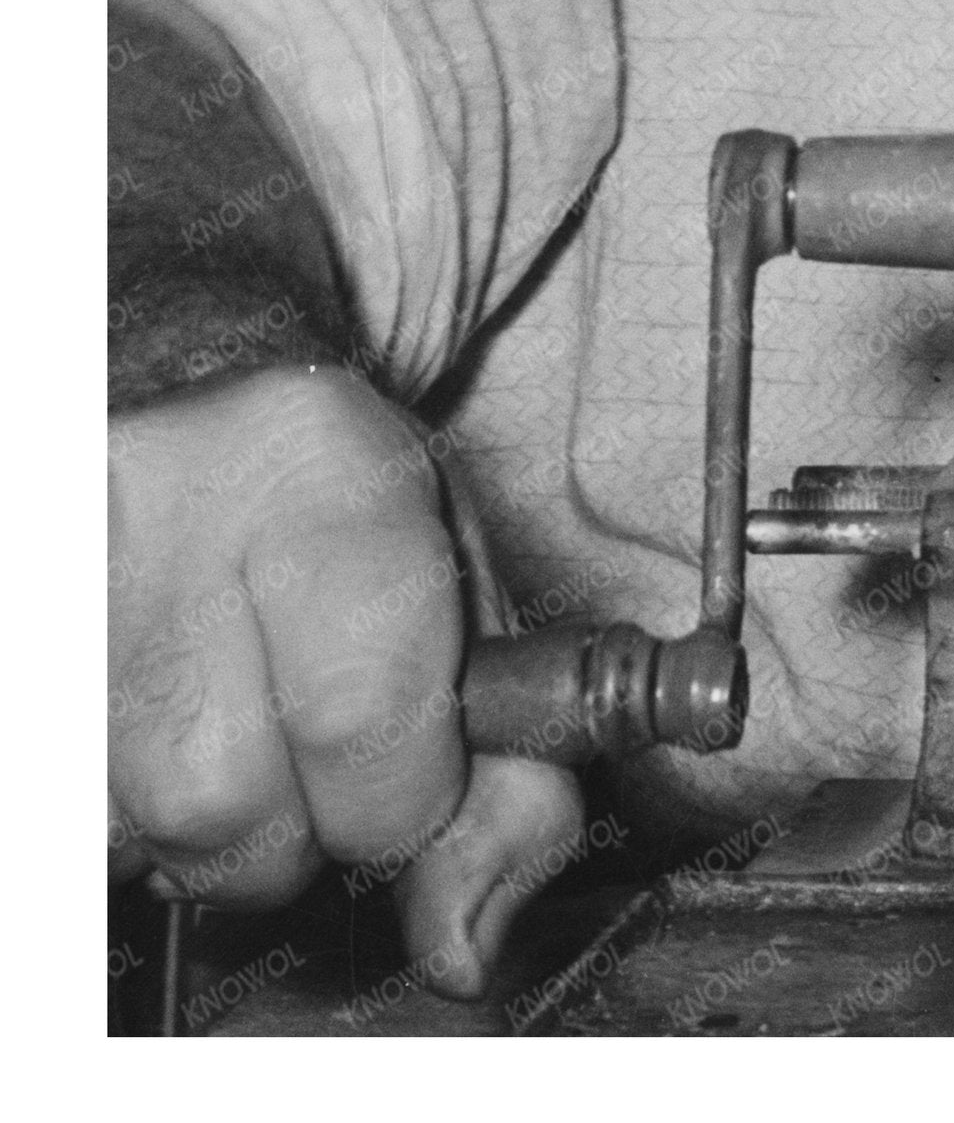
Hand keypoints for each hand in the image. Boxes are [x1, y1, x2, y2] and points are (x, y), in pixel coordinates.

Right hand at [109, 363, 584, 996]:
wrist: (187, 409)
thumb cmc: (340, 513)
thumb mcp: (465, 600)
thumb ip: (506, 777)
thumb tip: (465, 943)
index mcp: (319, 467)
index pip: (362, 714)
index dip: (399, 794)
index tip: (412, 777)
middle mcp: (165, 516)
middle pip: (226, 801)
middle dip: (293, 825)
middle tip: (311, 742)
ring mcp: (56, 595)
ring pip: (135, 832)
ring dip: (201, 830)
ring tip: (228, 720)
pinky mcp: (13, 662)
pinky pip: (76, 830)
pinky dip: (128, 820)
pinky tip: (154, 738)